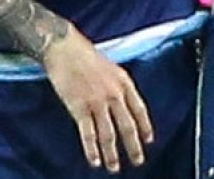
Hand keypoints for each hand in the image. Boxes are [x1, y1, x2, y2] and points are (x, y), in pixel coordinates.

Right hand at [42, 33, 154, 171]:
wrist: (65, 48)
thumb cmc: (86, 56)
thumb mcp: (112, 67)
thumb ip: (119, 86)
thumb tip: (126, 103)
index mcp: (124, 82)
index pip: (140, 109)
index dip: (145, 126)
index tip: (148, 140)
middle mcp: (114, 93)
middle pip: (128, 125)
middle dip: (133, 146)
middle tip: (137, 161)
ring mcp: (97, 101)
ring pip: (108, 133)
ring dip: (112, 154)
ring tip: (113, 167)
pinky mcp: (79, 107)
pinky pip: (88, 133)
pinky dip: (92, 149)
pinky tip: (95, 160)